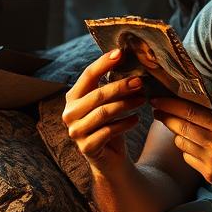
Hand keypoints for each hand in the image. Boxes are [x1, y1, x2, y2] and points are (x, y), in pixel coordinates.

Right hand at [62, 49, 147, 172]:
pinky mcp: (86, 147)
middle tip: (140, 81)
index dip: (103, 63)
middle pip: (97, 95)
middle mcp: (69, 113)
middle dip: (120, 86)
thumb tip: (127, 58)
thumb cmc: (110, 125)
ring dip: (126, 104)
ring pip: (103, 113)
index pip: (88, 75)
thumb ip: (111, 85)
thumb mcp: (109, 103)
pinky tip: (137, 119)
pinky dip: (125, 124)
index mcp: (73, 97)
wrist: (111, 159)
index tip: (121, 52)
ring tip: (143, 99)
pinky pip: (109, 131)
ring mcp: (76, 132)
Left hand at [149, 95, 211, 195]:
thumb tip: (205, 93)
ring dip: (177, 134)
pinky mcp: (210, 175)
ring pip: (182, 144)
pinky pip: (188, 159)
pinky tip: (195, 147)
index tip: (157, 100)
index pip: (190, 111)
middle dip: (165, 117)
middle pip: (181, 127)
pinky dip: (187, 151)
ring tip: (179, 128)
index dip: (170, 104)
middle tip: (156, 111)